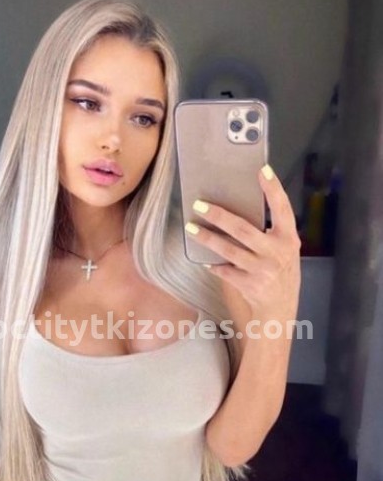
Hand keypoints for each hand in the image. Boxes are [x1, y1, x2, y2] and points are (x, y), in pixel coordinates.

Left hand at [185, 165, 300, 320]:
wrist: (280, 310)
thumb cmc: (280, 274)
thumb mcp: (284, 251)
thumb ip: (270, 233)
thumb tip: (239, 210)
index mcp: (289, 239)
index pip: (283, 209)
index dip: (273, 189)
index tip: (263, 170)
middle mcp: (277, 253)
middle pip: (243, 229)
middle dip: (219, 216)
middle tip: (200, 204)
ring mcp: (263, 270)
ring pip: (229, 250)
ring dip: (207, 238)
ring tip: (191, 228)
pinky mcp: (249, 285)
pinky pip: (225, 271)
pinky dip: (214, 264)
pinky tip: (205, 260)